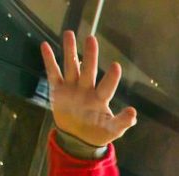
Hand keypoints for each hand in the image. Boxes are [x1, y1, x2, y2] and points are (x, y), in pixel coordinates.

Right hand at [40, 31, 136, 146]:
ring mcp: (72, 88)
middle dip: (90, 56)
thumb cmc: (99, 132)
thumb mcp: (113, 130)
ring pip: (71, 67)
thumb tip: (133, 113)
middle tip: (92, 39)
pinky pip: (54, 74)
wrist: (78, 139)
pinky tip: (45, 46)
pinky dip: (49, 61)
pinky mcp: (58, 91)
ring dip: (70, 51)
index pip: (107, 86)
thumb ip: (122, 122)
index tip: (116, 65)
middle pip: (89, 70)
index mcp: (101, 98)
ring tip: (69, 33)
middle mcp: (87, 89)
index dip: (111, 78)